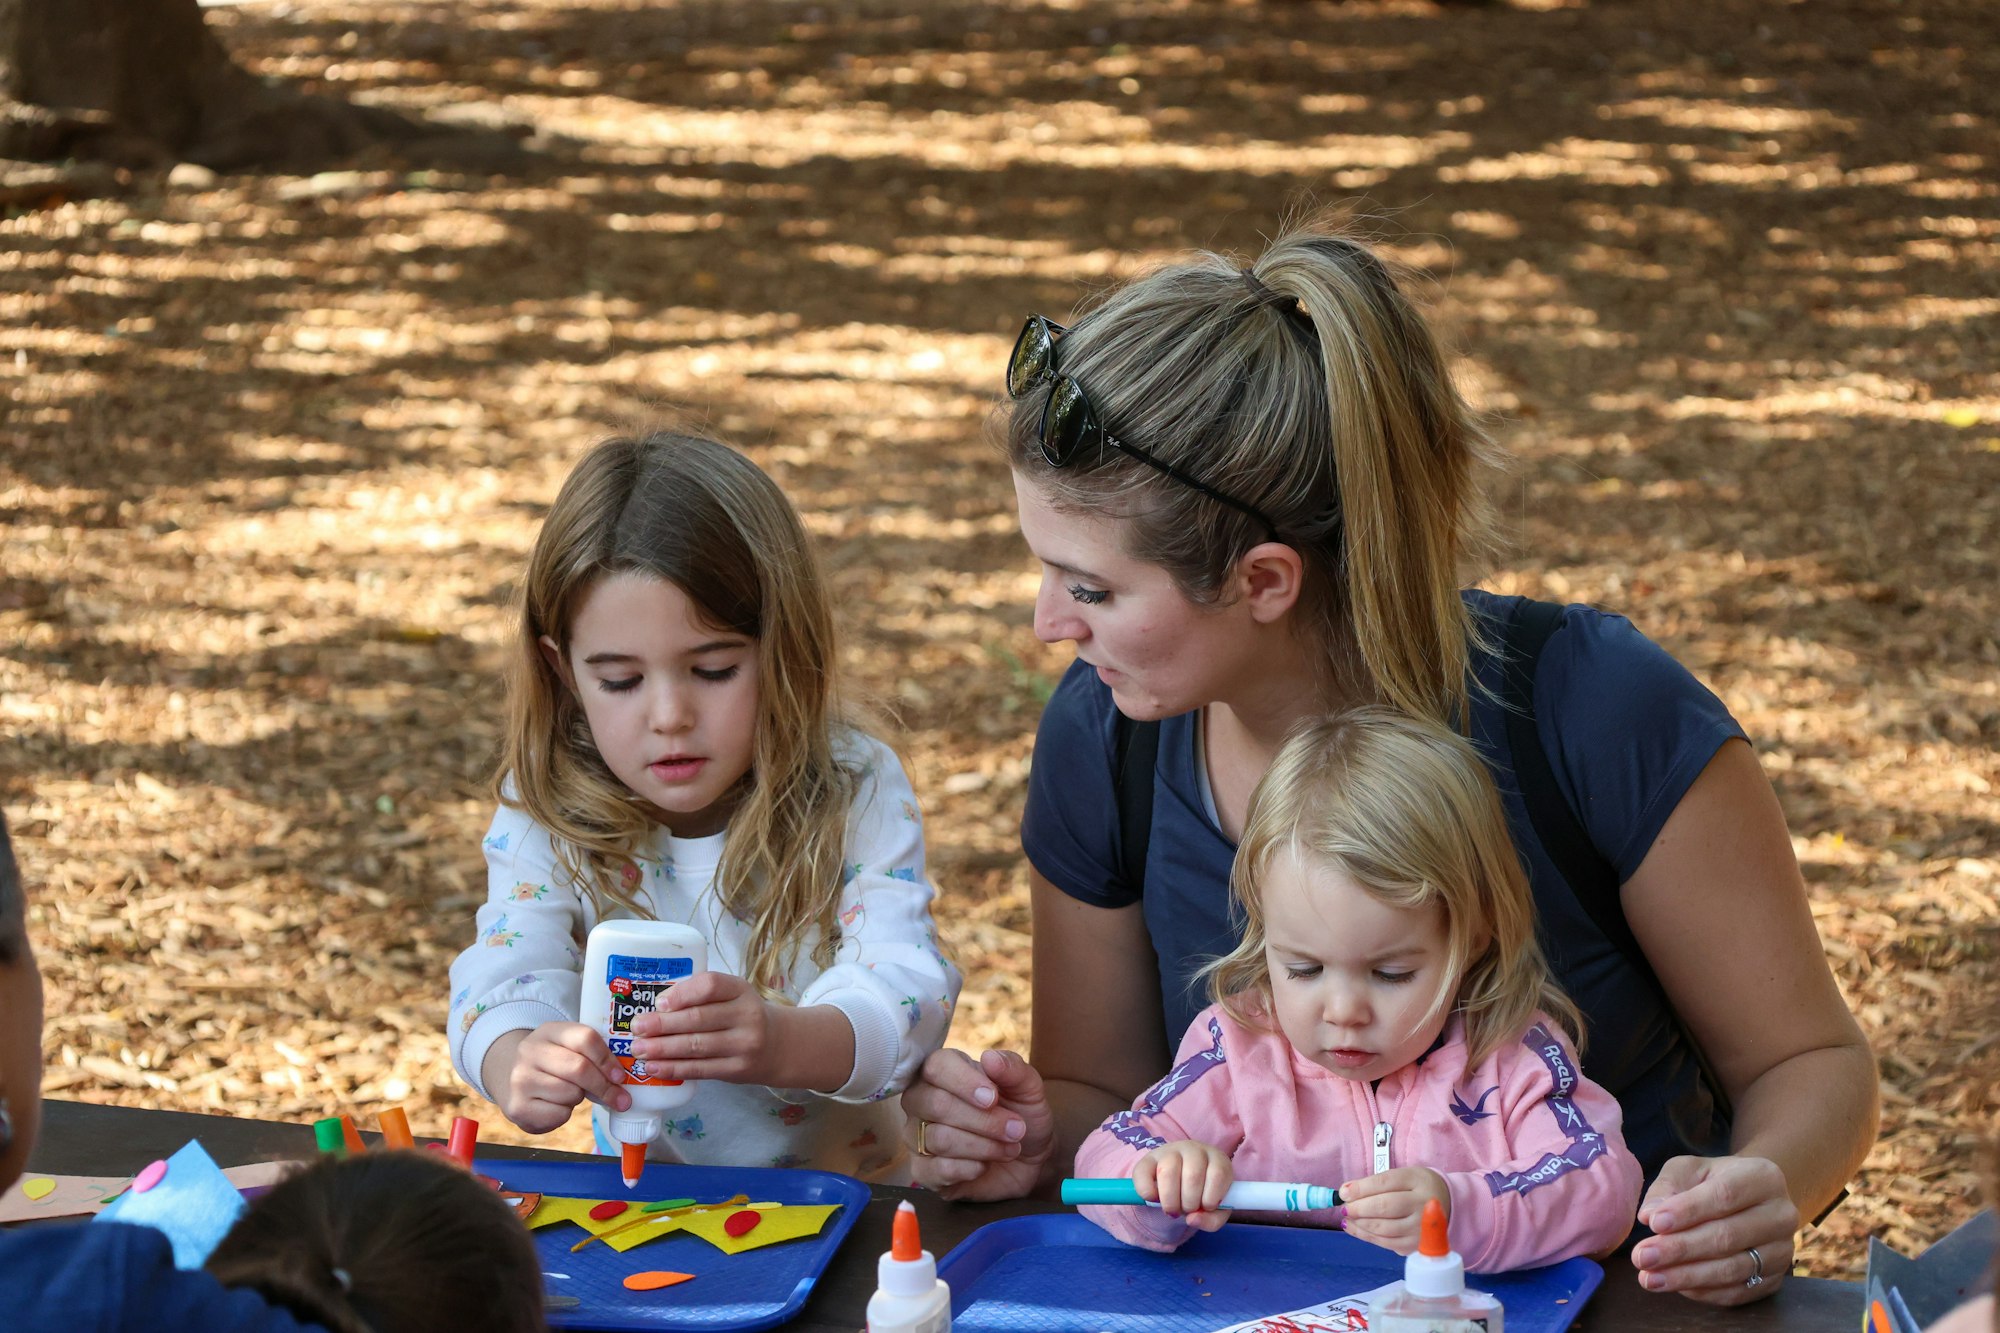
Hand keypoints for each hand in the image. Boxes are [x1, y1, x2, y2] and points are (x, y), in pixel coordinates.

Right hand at [484, 1022, 629, 1133]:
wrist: (511, 1080)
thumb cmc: (552, 1065)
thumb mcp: (568, 1049)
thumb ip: (593, 1057)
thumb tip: (622, 1083)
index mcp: (548, 1031)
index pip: (585, 1038)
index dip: (608, 1060)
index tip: (620, 1076)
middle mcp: (529, 1051)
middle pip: (579, 1068)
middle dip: (604, 1086)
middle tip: (620, 1098)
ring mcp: (520, 1079)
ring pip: (570, 1093)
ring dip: (578, 1098)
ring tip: (568, 1093)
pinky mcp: (517, 1106)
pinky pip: (558, 1114)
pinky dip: (564, 1113)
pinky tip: (554, 1105)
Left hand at [629, 972, 783, 1084]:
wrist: (778, 1045)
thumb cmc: (742, 1015)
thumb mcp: (732, 996)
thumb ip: (701, 996)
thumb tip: (654, 1007)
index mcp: (741, 989)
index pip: (711, 985)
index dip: (682, 994)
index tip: (659, 1002)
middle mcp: (747, 1015)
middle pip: (698, 1019)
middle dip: (663, 1024)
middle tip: (637, 1028)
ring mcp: (744, 1044)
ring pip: (696, 1046)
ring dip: (663, 1049)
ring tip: (639, 1050)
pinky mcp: (737, 1070)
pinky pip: (700, 1069)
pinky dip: (674, 1069)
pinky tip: (654, 1068)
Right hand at [899, 1048, 1052, 1200]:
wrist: (1028, 1158)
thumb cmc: (1021, 1115)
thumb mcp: (1029, 1089)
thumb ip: (1014, 1069)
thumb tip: (990, 1058)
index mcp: (943, 1071)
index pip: (937, 1066)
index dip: (965, 1082)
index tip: (994, 1098)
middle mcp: (922, 1099)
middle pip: (937, 1104)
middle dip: (984, 1121)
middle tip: (1015, 1130)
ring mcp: (916, 1135)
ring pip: (940, 1139)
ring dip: (983, 1146)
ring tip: (1009, 1148)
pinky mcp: (922, 1170)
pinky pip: (936, 1169)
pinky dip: (970, 1168)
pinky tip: (985, 1165)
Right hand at [1133, 1140, 1233, 1230]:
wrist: (1181, 1183)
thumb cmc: (1203, 1195)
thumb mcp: (1215, 1211)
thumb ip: (1211, 1221)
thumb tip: (1192, 1219)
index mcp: (1217, 1159)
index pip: (1218, 1174)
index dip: (1211, 1198)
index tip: (1207, 1207)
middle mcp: (1194, 1149)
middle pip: (1192, 1176)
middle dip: (1189, 1204)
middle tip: (1187, 1210)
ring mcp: (1170, 1150)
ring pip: (1168, 1173)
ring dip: (1170, 1201)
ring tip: (1172, 1208)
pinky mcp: (1149, 1158)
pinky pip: (1143, 1174)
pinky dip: (1147, 1193)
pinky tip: (1154, 1198)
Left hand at [1339, 1167, 1450, 1254]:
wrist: (1448, 1207)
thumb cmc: (1417, 1188)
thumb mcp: (1402, 1176)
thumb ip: (1375, 1183)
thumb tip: (1345, 1192)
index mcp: (1419, 1181)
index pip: (1386, 1182)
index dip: (1361, 1188)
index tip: (1343, 1192)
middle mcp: (1423, 1205)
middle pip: (1385, 1207)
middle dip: (1359, 1208)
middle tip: (1344, 1207)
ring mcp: (1421, 1229)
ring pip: (1383, 1228)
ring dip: (1359, 1223)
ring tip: (1347, 1217)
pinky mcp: (1415, 1246)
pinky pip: (1385, 1243)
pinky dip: (1365, 1235)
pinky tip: (1354, 1227)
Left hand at [1632, 1154, 1797, 1304]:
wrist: (1748, 1202)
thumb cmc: (1712, 1182)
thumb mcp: (1688, 1170)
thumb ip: (1667, 1187)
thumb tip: (1649, 1216)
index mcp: (1763, 1177)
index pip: (1724, 1196)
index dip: (1688, 1211)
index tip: (1653, 1224)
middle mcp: (1781, 1215)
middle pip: (1727, 1237)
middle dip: (1679, 1249)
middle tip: (1641, 1256)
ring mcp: (1783, 1251)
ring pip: (1733, 1269)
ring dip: (1687, 1276)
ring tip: (1649, 1277)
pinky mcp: (1775, 1280)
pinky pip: (1738, 1292)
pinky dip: (1704, 1292)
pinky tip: (1675, 1286)